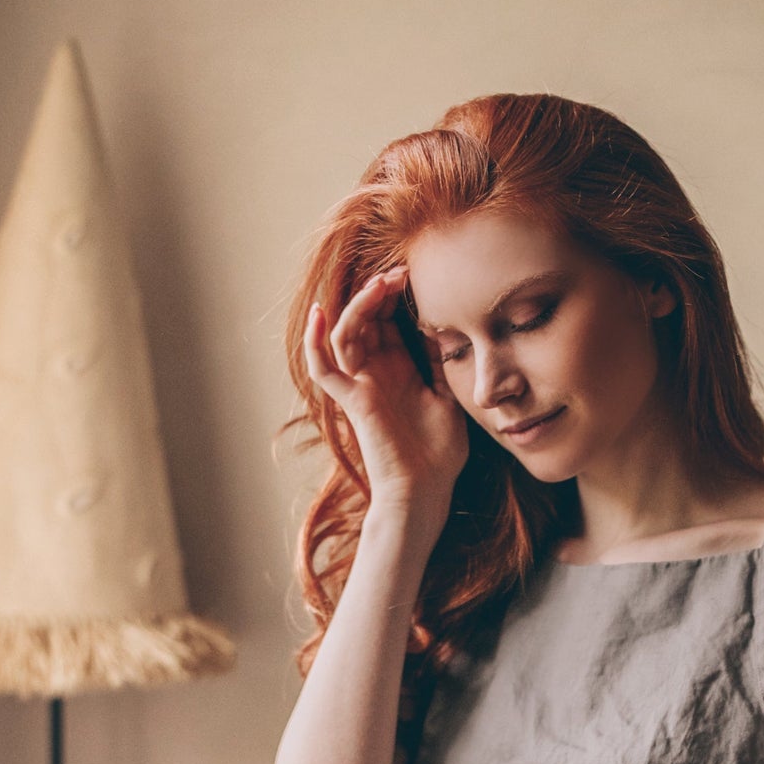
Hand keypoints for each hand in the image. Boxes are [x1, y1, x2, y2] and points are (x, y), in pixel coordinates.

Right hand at [304, 265, 468, 523]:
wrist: (427, 491)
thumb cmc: (438, 453)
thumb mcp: (448, 395)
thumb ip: (440, 362)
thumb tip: (443, 325)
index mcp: (397, 369)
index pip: (387, 321)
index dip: (395, 296)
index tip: (416, 274)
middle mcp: (375, 373)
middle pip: (364, 320)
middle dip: (378, 292)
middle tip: (400, 272)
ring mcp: (361, 386)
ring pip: (345, 334)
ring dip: (358, 306)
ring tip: (379, 284)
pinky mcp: (353, 401)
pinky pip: (323, 369)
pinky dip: (314, 342)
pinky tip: (319, 314)